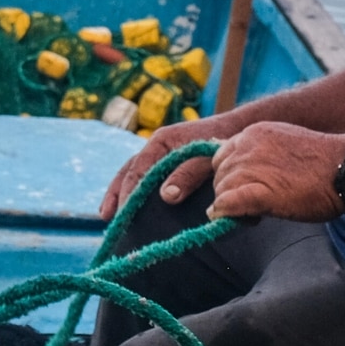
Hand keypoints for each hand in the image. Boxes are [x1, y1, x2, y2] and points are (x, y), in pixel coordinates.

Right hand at [104, 119, 224, 214]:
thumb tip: (166, 196)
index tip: (123, 211)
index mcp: (162, 140)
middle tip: (105, 216)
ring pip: (134, 174)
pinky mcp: (169, 165)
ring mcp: (161, 155)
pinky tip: (133, 209)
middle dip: (115, 193)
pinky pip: (146, 179)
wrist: (239, 129)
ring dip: (121, 194)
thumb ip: (188, 174)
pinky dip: (136, 193)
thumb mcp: (207, 158)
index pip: (138, 167)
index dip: (128, 190)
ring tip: (109, 216)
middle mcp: (157, 147)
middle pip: (129, 170)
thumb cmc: (224, 142)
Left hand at [204, 122, 344, 222]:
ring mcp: (252, 166)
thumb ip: (262, 154)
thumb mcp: (285, 145)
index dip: (231, 175)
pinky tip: (229, 219)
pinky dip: (223, 212)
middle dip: (229, 191)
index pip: (224, 155)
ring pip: (221, 190)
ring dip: (232, 205)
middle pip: (220, 174)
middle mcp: (247, 145)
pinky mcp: (259, 191)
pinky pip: (228, 202)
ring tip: (256, 214)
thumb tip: (246, 174)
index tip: (246, 186)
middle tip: (252, 205)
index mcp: (254, 133)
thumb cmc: (323, 163)